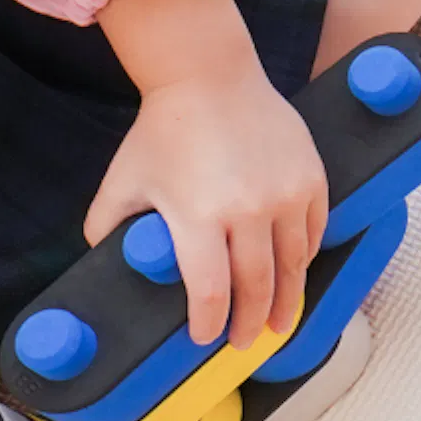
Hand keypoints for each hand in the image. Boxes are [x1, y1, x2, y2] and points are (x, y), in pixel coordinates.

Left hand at [88, 0, 323, 347]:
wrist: (210, 76)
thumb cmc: (163, 131)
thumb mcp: (123, 181)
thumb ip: (108, 227)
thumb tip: (107, 265)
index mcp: (198, 216)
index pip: (210, 291)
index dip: (209, 324)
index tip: (205, 340)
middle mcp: (248, 210)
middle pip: (258, 287)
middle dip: (252, 324)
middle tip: (246, 344)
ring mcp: (286, 195)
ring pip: (294, 265)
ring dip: (287, 301)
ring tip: (281, 323)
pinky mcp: (311, 179)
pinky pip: (313, 232)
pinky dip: (304, 258)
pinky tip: (294, 274)